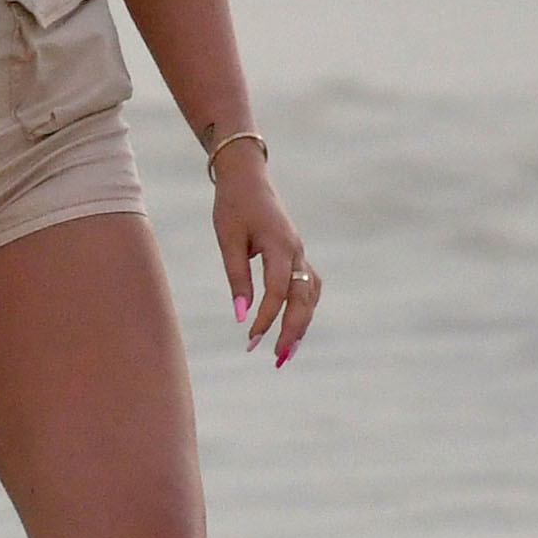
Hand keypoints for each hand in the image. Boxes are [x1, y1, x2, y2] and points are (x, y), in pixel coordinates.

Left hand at [214, 152, 320, 366]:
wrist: (247, 178)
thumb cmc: (233, 206)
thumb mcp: (228, 240)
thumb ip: (237, 277)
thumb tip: (241, 315)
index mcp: (279, 245)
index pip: (278, 291)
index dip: (267, 317)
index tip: (251, 340)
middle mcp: (296, 251)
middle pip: (303, 299)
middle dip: (292, 331)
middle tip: (277, 359)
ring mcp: (299, 253)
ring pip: (310, 295)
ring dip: (301, 324)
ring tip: (286, 352)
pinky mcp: (296, 255)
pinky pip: (308, 286)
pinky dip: (304, 308)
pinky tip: (293, 326)